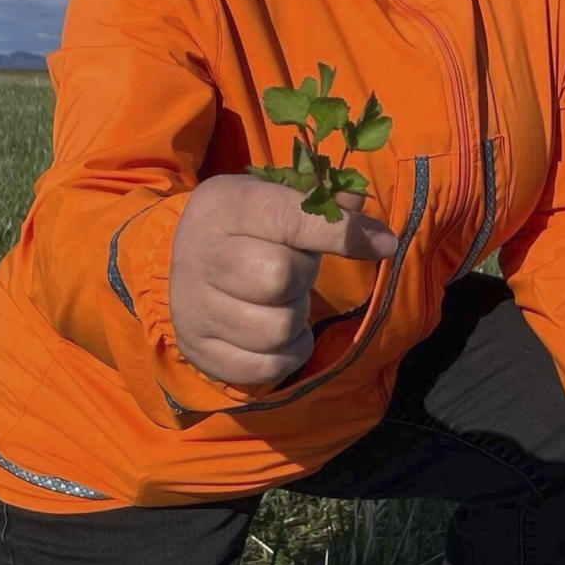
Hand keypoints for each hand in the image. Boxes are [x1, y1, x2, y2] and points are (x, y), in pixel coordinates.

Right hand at [170, 173, 397, 387]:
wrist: (180, 263)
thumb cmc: (244, 226)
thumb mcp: (273, 197)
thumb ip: (319, 199)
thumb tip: (357, 201)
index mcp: (222, 206)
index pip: (287, 218)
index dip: (341, 231)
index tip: (384, 242)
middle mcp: (201, 256)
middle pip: (279, 277)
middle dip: (304, 274)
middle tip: (296, 266)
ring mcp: (195, 309)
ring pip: (277, 328)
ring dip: (296, 316)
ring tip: (283, 298)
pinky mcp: (200, 352)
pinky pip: (269, 367)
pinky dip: (289, 352)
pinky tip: (277, 329)